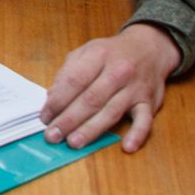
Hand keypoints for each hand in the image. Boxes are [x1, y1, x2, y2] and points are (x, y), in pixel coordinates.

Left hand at [41, 23, 182, 152]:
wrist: (150, 47)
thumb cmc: (112, 53)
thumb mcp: (87, 51)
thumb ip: (68, 72)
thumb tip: (52, 96)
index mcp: (98, 55)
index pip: (74, 80)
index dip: (58, 100)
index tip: (45, 116)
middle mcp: (118, 71)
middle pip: (91, 99)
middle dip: (69, 120)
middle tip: (53, 136)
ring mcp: (135, 88)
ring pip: (112, 111)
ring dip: (91, 130)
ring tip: (73, 143)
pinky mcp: (149, 102)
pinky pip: (145, 120)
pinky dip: (137, 134)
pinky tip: (127, 147)